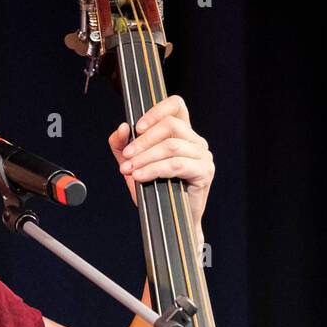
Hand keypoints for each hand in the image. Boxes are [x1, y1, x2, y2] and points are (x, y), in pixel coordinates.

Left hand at [108, 95, 214, 234]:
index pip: (176, 106)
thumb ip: (122, 146)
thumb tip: (123, 128)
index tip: (137, 126)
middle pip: (170, 125)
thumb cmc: (155, 191)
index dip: (156, 110)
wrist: (168, 221)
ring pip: (171, 146)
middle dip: (143, 140)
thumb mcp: (133, 164)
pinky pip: (176, 164)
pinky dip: (155, 169)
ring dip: (146, 157)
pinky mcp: (204, 172)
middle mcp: (195, 141)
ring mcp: (202, 156)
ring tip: (130, 169)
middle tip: (126, 156)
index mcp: (182, 133)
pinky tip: (141, 176)